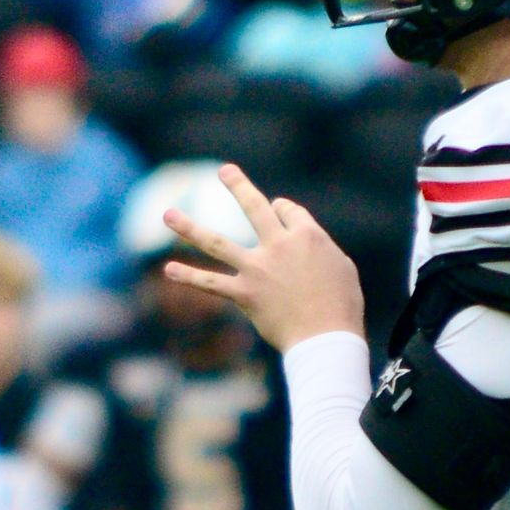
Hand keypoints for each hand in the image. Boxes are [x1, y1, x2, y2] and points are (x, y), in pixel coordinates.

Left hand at [155, 165, 362, 351]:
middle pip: (254, 207)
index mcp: (307, 235)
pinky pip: (212, 284)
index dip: (283, 213)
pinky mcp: (245, 294)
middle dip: (238, 185)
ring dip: (190, 228)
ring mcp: (258, 269)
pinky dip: (190, 276)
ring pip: (217, 242)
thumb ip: (319, 247)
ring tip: (168, 214)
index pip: (287, 211)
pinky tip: (170, 270)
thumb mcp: (341, 266)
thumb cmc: (342, 305)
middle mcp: (279, 245)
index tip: (280, 216)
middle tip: (224, 171)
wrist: (327, 338)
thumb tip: (302, 241)